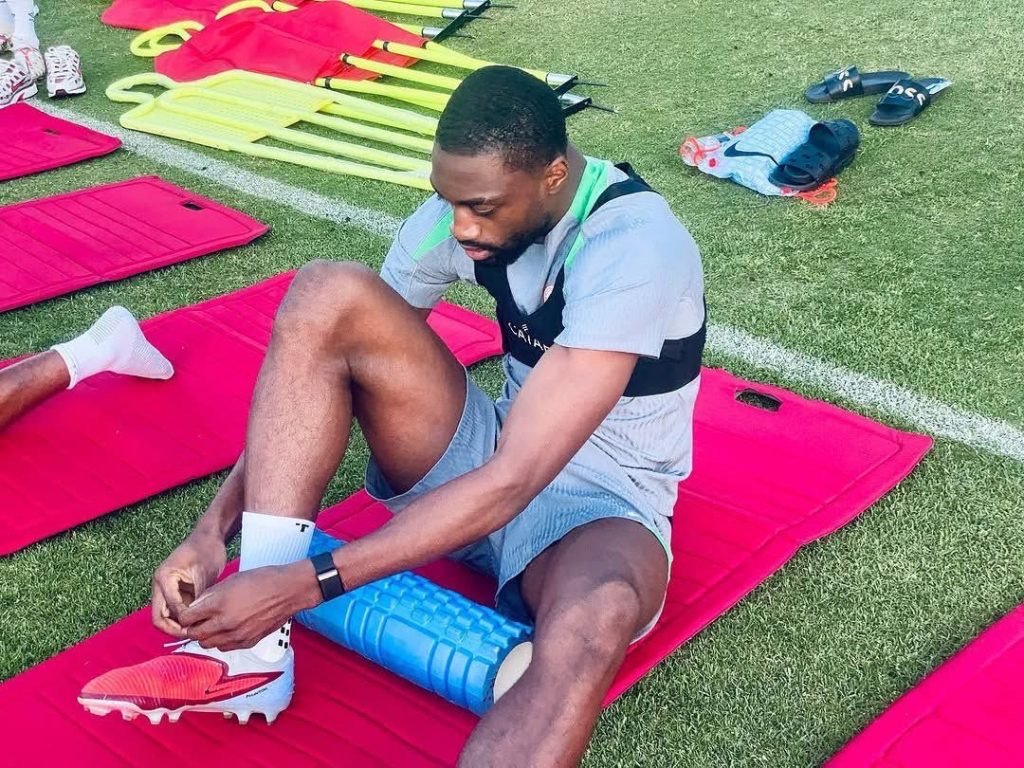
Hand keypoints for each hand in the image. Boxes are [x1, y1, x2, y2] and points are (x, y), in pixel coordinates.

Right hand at [151, 532, 226, 636]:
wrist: (210, 537)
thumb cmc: (207, 550)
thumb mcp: (203, 574)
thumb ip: (197, 596)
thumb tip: (195, 619)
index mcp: (163, 578)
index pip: (166, 609)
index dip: (180, 622)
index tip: (195, 629)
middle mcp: (161, 585)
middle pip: (159, 616)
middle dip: (173, 629)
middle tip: (191, 635)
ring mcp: (167, 589)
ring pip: (167, 615)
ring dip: (178, 625)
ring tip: (196, 631)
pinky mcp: (176, 591)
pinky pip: (176, 610)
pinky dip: (184, 618)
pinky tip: (198, 623)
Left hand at [176, 562, 319, 651]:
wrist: (288, 591)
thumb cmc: (262, 580)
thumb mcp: (231, 580)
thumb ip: (210, 595)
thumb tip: (196, 605)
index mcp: (219, 604)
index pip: (187, 619)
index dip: (185, 616)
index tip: (188, 613)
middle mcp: (225, 622)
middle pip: (195, 635)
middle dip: (193, 628)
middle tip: (198, 621)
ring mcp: (237, 635)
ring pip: (207, 644)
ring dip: (206, 636)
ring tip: (213, 625)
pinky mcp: (248, 642)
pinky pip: (224, 647)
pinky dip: (221, 641)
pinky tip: (227, 630)